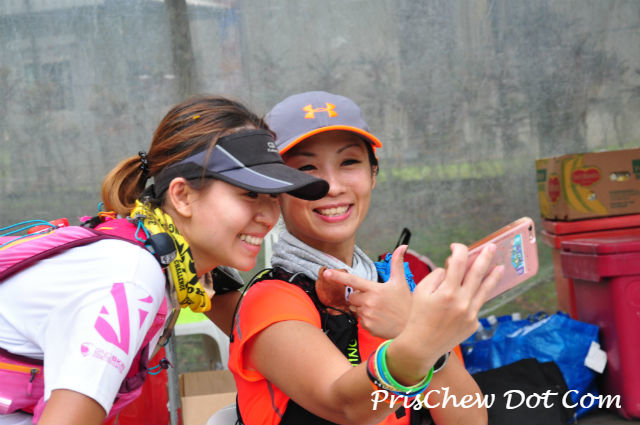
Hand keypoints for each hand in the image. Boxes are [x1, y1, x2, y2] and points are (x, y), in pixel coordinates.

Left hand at [321, 245, 411, 338]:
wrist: (411, 327)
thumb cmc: (405, 303)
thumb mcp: (401, 282)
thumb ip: (397, 263)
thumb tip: (402, 246)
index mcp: (375, 289)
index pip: (353, 281)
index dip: (338, 276)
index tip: (326, 273)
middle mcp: (369, 302)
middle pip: (352, 296)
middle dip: (359, 297)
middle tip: (376, 300)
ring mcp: (367, 315)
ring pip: (355, 308)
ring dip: (363, 308)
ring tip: (379, 310)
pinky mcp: (367, 326)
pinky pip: (359, 320)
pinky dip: (366, 320)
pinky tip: (378, 319)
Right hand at [397, 243, 503, 365]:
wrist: (422, 344)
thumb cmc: (418, 315)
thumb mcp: (421, 291)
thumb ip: (437, 276)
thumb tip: (452, 267)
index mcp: (447, 292)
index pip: (458, 262)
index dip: (459, 250)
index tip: (455, 247)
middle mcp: (462, 302)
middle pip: (477, 273)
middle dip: (485, 257)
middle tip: (492, 247)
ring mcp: (470, 314)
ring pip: (485, 290)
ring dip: (493, 276)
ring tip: (500, 267)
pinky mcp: (473, 323)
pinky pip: (476, 304)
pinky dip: (476, 296)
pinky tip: (477, 291)